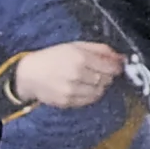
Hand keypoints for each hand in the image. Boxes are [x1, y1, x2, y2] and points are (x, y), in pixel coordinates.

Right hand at [9, 41, 125, 109]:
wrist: (28, 74)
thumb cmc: (53, 57)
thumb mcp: (75, 46)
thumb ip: (100, 49)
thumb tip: (121, 56)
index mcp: (79, 57)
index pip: (109, 66)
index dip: (117, 67)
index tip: (118, 66)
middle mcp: (77, 74)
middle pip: (106, 79)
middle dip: (107, 76)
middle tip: (101, 72)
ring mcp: (71, 90)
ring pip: (99, 91)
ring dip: (100, 86)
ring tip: (90, 79)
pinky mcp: (67, 102)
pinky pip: (89, 100)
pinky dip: (91, 94)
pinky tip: (84, 87)